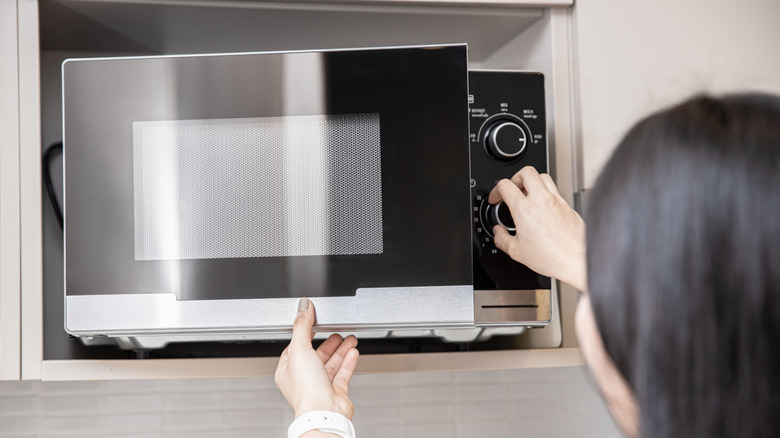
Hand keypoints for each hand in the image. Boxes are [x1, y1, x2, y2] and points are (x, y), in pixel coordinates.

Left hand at [275, 298, 359, 419]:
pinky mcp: (335, 393)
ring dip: (341, 350)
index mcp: (288, 371)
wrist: (324, 412)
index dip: (305, 335)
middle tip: (337, 331)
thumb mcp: (300, 349)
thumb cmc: (307, 389)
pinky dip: (348, 362)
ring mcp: (320, 386)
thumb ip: (302, 326)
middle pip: (316, 355)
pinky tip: (353, 352)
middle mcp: (303, 380)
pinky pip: (343, 374)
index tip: (315, 323)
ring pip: (331, 364)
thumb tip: (303, 306)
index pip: (296, 347)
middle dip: (328, 342)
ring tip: (350, 338)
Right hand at [488, 166, 586, 291]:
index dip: (496, 190)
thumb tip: (498, 233)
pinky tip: (543, 207)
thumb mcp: (516, 251)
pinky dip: (546, 194)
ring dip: (532, 182)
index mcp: (524, 209)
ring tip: (528, 195)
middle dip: (515, 178)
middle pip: (526, 171)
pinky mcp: (567, 206)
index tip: (496, 198)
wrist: (576, 261)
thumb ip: (501, 239)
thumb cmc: (551, 257)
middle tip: (512, 190)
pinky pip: (555, 190)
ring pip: (543, 177)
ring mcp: (557, 201)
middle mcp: (541, 200)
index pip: (505, 185)